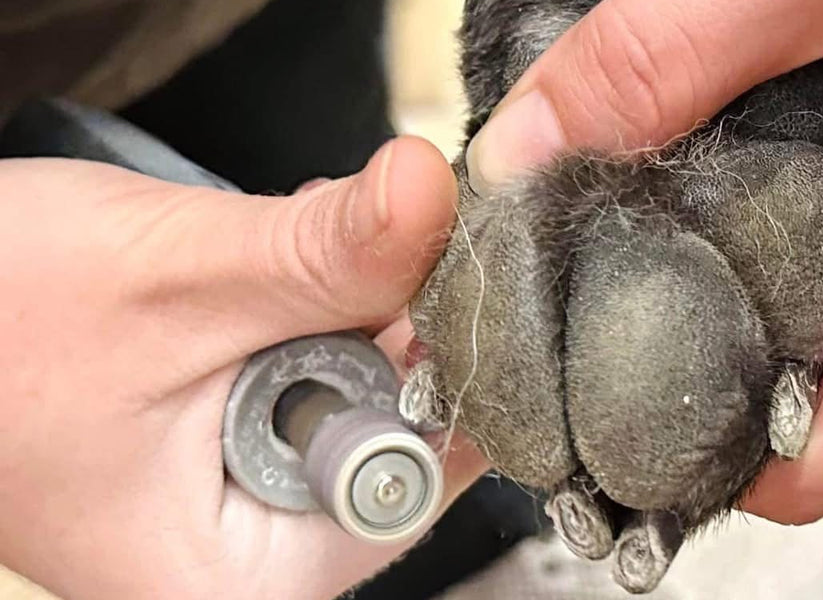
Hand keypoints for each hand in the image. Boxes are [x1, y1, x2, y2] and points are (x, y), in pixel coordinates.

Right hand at [0, 138, 486, 598]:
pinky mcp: (229, 453)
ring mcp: (235, 508)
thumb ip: (320, 252)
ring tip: (268, 267)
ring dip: (336, 315)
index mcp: (232, 579)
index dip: (432, 370)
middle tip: (333, 258)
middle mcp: (243, 563)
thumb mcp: (171, 279)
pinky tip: (264, 278)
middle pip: (392, 439)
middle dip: (377, 331)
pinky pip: (313, 381)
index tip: (433, 279)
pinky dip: (304, 317)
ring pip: (355, 399)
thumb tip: (431, 195)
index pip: (412, 481)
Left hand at [465, 0, 822, 522]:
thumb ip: (656, 63)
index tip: (586, 431)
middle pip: (817, 408)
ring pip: (821, 342)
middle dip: (688, 375)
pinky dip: (754, 257)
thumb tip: (525, 152)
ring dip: (716, 311)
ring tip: (611, 276)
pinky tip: (686, 217)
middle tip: (570, 339)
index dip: (702, 458)